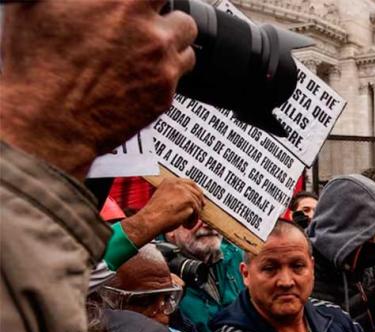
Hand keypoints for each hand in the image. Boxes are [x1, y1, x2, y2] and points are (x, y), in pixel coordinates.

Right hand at [0, 0, 196, 176]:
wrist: (46, 123)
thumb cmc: (36, 66)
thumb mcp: (34, 6)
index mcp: (123, 3)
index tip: (145, 3)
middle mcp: (151, 34)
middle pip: (183, 17)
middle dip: (165, 21)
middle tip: (144, 29)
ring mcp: (162, 66)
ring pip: (186, 48)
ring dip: (170, 48)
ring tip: (144, 54)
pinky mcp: (164, 95)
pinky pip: (177, 79)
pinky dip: (162, 76)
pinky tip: (137, 78)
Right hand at [121, 178, 204, 245]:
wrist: (150, 220)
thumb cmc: (154, 213)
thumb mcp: (163, 196)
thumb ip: (175, 194)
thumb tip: (189, 198)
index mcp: (170, 181)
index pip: (190, 183)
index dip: (196, 191)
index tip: (200, 198)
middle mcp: (178, 184)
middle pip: (197, 193)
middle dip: (199, 203)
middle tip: (198, 211)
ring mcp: (184, 192)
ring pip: (197, 203)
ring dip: (194, 214)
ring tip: (186, 221)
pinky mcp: (189, 201)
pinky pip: (197, 212)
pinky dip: (193, 220)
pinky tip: (185, 224)